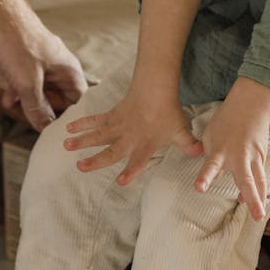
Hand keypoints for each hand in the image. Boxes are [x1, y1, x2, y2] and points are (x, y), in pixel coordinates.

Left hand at [0, 8, 86, 130]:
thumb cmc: (18, 43)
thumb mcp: (27, 83)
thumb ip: (37, 108)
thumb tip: (44, 127)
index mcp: (69, 70)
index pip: (79, 100)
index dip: (68, 115)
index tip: (55, 128)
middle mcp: (61, 66)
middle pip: (59, 97)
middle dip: (44, 109)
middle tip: (31, 119)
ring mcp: (45, 62)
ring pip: (42, 89)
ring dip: (28, 100)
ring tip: (15, 108)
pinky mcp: (30, 59)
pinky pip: (29, 80)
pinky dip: (19, 89)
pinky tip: (7, 97)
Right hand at [64, 86, 202, 183]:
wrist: (157, 87)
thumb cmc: (169, 112)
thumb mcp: (181, 131)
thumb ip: (189, 144)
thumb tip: (202, 156)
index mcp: (145, 144)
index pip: (139, 160)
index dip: (131, 171)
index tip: (121, 181)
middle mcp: (130, 137)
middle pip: (111, 150)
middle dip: (96, 160)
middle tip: (81, 167)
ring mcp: (119, 126)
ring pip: (99, 135)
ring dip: (82, 141)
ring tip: (66, 146)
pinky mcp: (112, 115)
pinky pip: (96, 120)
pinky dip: (83, 123)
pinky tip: (68, 128)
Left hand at [195, 79, 269, 220]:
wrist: (251, 104)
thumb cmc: (227, 120)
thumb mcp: (210, 136)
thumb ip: (210, 158)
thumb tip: (213, 178)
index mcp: (221, 151)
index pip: (211, 166)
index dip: (206, 177)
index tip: (199, 188)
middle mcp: (239, 157)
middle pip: (246, 180)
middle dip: (252, 199)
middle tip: (256, 216)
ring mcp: (253, 158)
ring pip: (259, 181)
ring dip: (260, 199)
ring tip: (259, 216)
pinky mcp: (262, 157)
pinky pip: (260, 176)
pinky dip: (258, 190)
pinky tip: (255, 203)